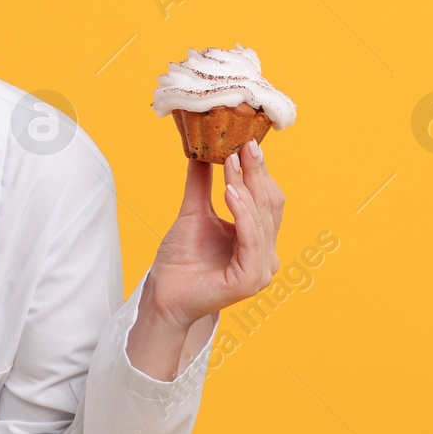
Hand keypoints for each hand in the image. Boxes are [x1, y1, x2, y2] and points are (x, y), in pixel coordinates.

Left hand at [146, 140, 285, 330]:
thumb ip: (202, 184)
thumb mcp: (194, 212)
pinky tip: (230, 191)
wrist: (164, 291)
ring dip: (246, 187)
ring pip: (260, 218)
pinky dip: (242, 213)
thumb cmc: (181, 258)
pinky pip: (251, 240)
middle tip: (244, 145)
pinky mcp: (251, 280)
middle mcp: (266, 254)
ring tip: (231, 161)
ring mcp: (262, 269)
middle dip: (255, 172)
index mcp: (258, 238)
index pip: (266, 198)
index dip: (258, 171)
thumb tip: (202, 151)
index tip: (246, 142)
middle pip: (268, 204)